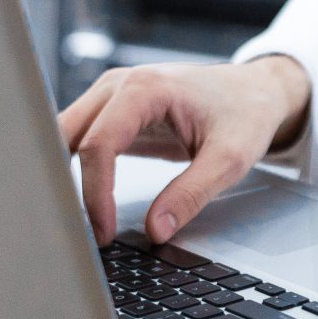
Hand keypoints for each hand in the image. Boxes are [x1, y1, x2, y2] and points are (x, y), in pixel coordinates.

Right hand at [57, 55, 311, 242]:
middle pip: (65, 135)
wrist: (254, 91)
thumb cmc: (245, 114)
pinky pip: (78, 141)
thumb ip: (191, 194)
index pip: (99, 145)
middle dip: (63, 184)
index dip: (95, 194)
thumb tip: (154, 231)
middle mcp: (118, 85)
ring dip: (63, 177)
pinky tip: (81, 203)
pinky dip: (73, 170)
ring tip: (74, 222)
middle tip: (73, 231)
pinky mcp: (111, 113)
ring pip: (64, 137)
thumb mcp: (230, 158)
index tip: (104, 233)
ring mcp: (110, 96)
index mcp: (145, 88)